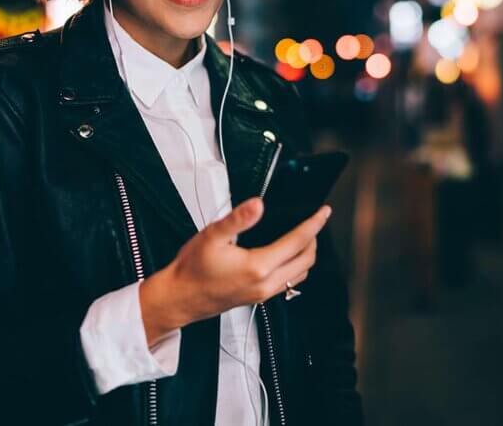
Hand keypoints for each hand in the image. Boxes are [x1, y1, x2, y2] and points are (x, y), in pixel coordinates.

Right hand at [139, 197, 330, 345]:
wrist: (179, 298)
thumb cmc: (192, 270)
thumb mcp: (212, 236)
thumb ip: (238, 219)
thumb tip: (258, 204)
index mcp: (258, 266)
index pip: (298, 242)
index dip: (314, 224)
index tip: (324, 212)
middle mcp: (266, 284)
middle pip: (306, 260)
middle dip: (314, 238)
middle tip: (313, 221)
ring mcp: (263, 293)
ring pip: (300, 274)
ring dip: (306, 254)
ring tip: (304, 236)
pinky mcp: (258, 298)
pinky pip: (288, 283)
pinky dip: (296, 266)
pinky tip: (287, 255)